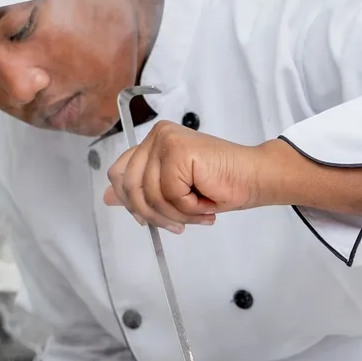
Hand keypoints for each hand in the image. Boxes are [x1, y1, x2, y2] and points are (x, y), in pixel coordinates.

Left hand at [103, 123, 270, 232]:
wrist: (254, 178)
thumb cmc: (221, 184)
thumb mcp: (172, 193)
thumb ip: (140, 191)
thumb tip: (107, 198)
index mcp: (152, 144)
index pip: (119, 174)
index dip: (130, 202)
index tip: (150, 219)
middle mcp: (156, 136)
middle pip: (130, 187)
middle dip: (155, 214)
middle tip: (179, 224)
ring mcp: (165, 140)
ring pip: (150, 194)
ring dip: (177, 214)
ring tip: (200, 213)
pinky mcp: (177, 150)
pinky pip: (170, 193)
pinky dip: (189, 207)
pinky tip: (207, 203)